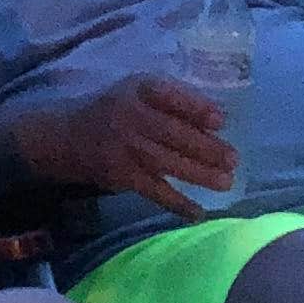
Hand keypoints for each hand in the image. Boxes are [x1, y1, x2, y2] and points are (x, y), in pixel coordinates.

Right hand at [21, 74, 238, 216]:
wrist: (69, 138)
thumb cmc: (117, 110)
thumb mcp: (139, 91)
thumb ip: (173, 100)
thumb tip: (216, 123)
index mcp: (139, 90)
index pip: (169, 95)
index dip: (196, 108)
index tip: (221, 120)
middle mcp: (131, 117)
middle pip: (173, 133)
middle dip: (207, 148)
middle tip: (234, 159)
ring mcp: (126, 149)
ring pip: (167, 163)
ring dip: (200, 174)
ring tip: (226, 182)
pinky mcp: (123, 176)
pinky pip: (155, 191)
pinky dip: (177, 203)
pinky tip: (198, 212)